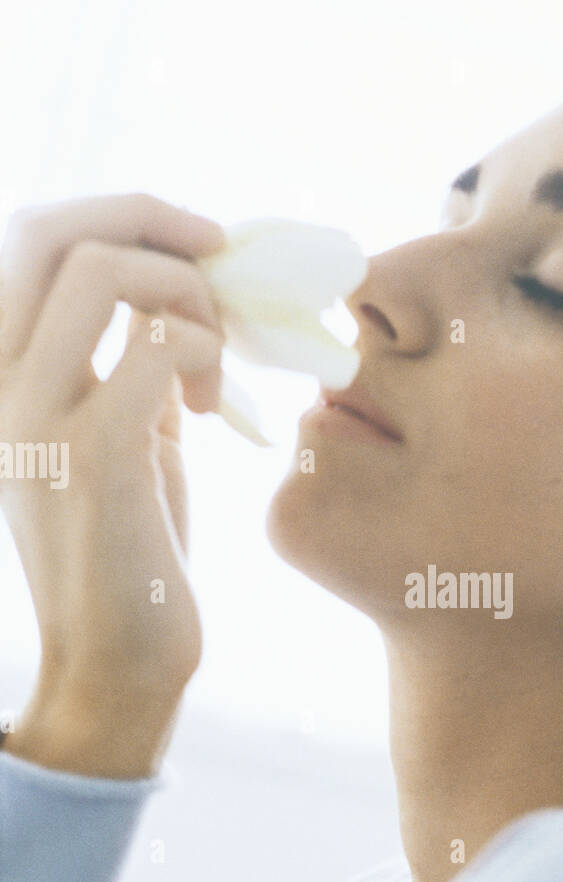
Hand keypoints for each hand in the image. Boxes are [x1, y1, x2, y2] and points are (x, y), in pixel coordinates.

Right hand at [0, 193, 226, 773]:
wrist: (118, 665)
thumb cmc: (132, 556)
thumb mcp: (127, 441)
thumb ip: (131, 368)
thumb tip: (171, 302)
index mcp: (5, 375)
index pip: (33, 238)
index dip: (121, 216)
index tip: (199, 247)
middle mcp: (2, 385)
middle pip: (52, 230)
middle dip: (152, 217)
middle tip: (221, 254)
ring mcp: (37, 419)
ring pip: (102, 271)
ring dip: (186, 291)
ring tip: (215, 356)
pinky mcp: (94, 457)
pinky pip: (155, 348)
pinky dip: (204, 353)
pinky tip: (215, 407)